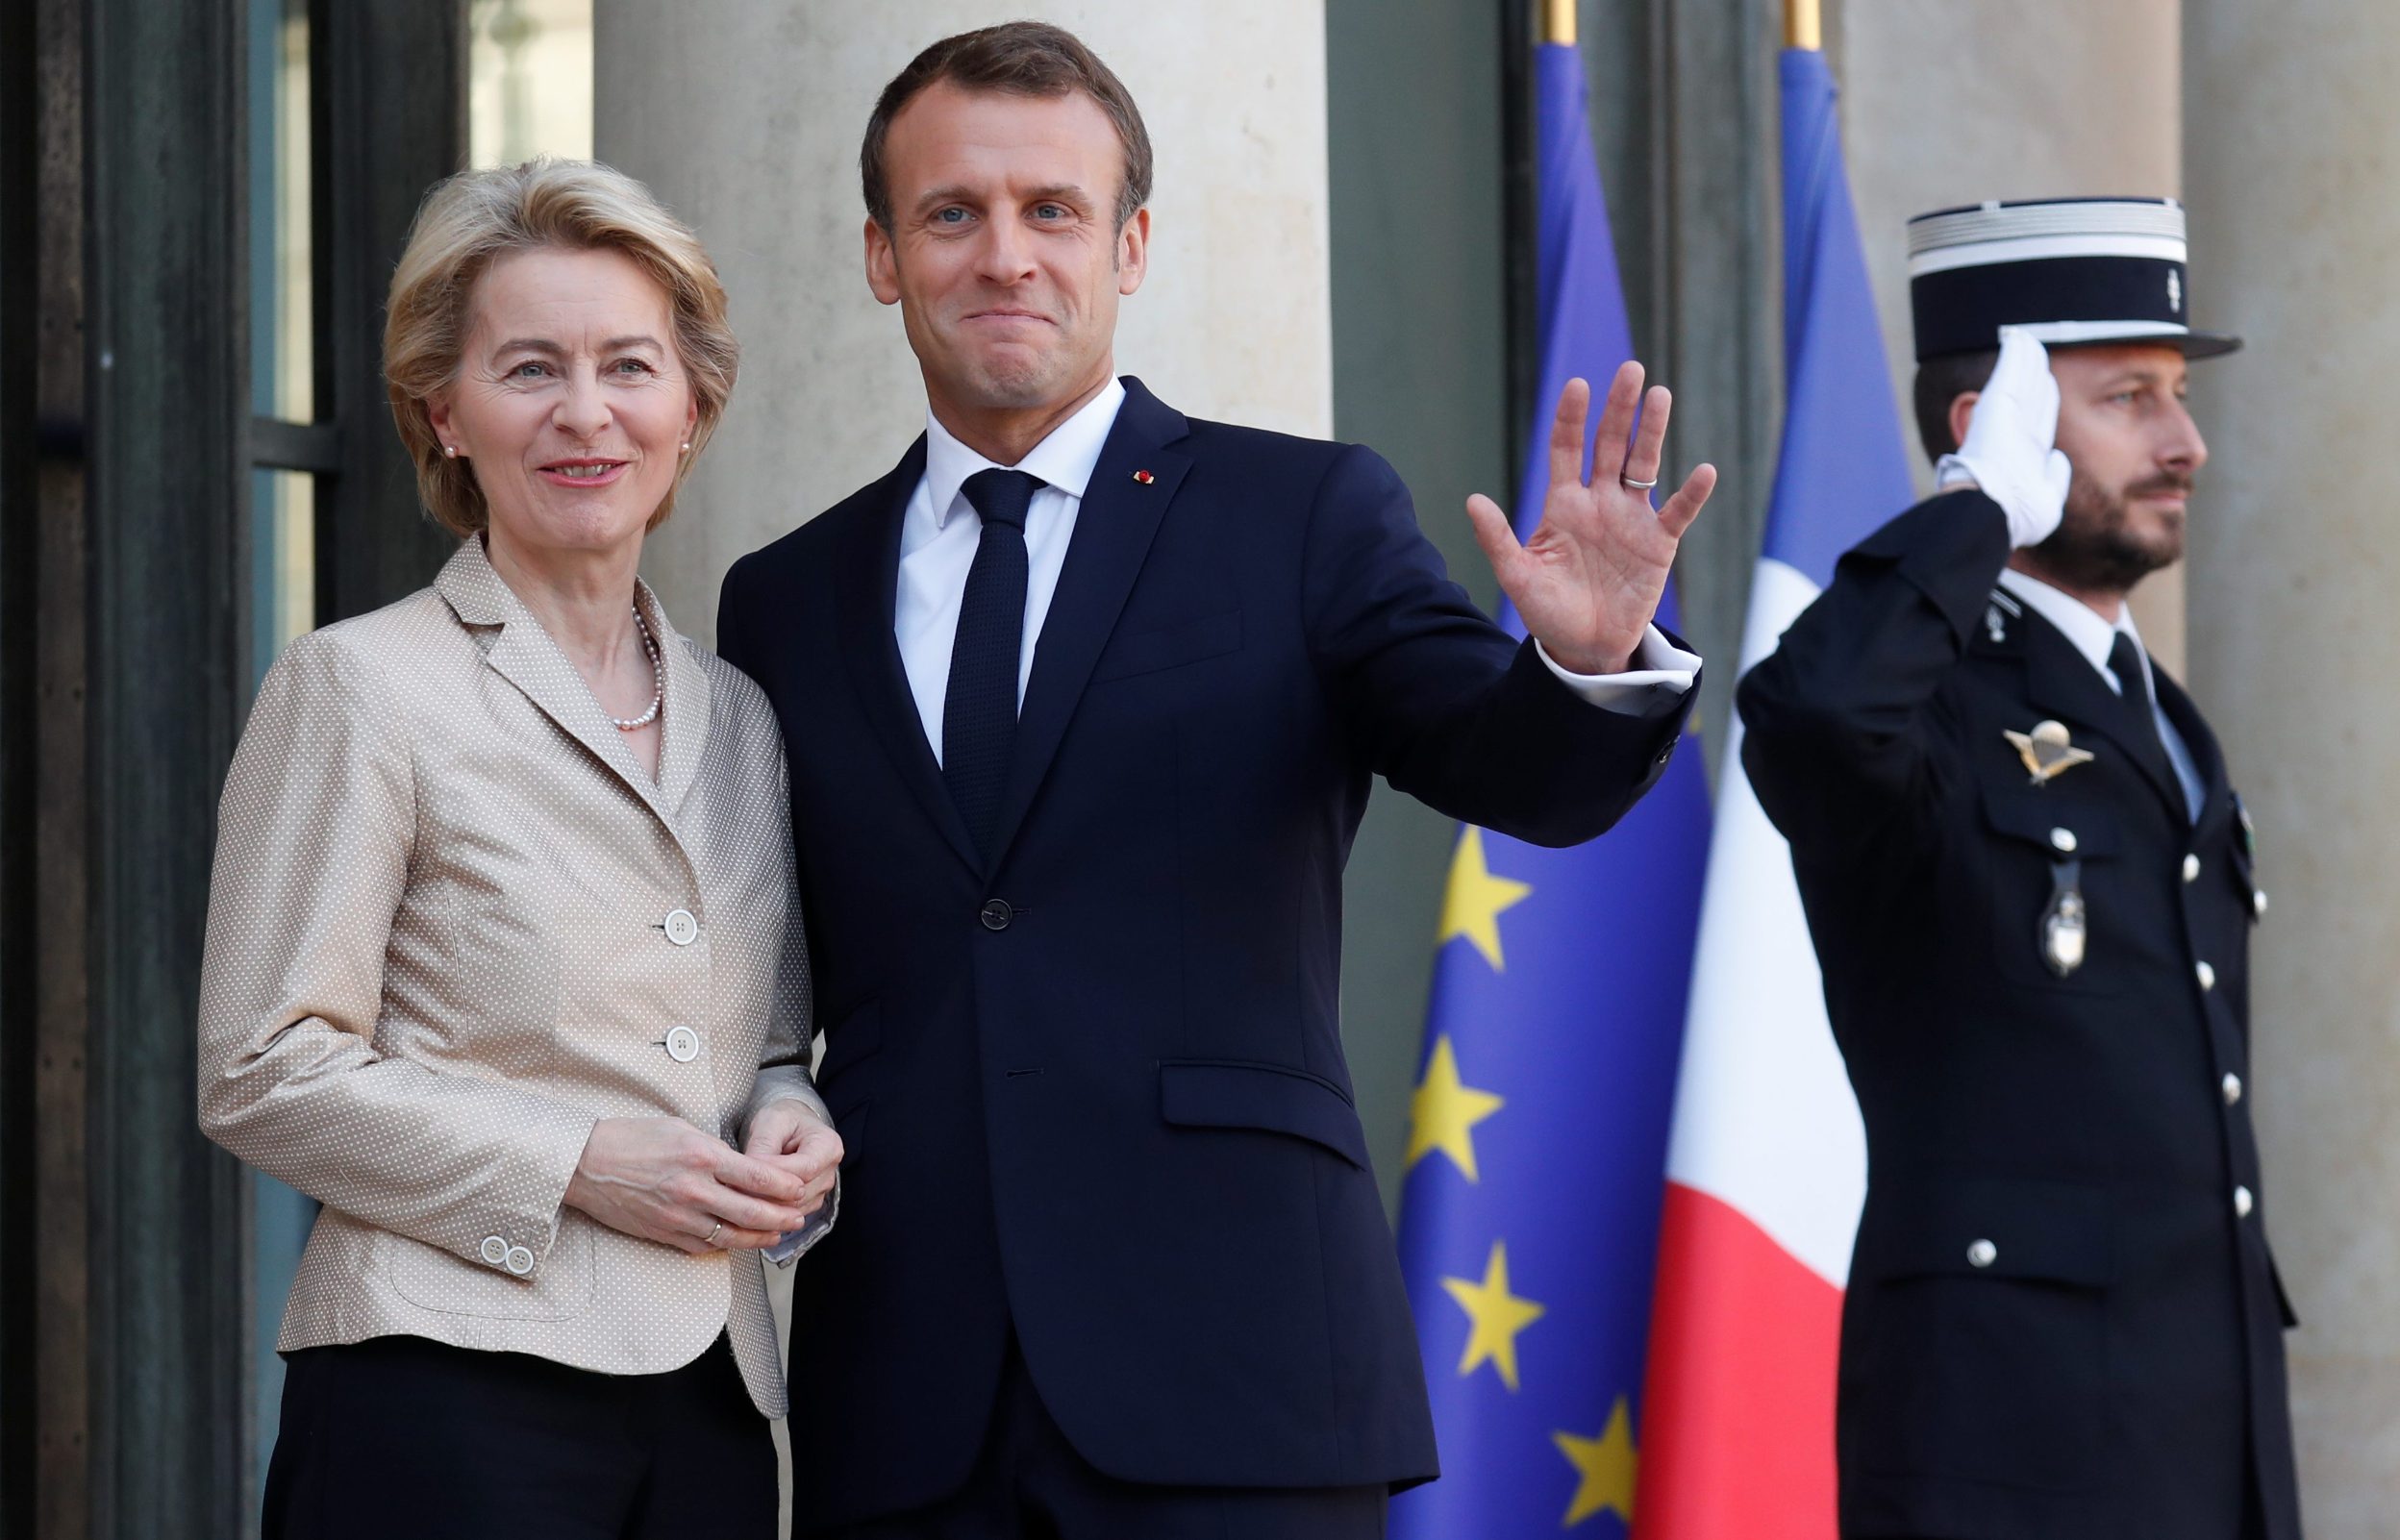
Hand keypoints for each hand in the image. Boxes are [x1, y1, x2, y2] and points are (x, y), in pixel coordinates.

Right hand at [564, 1116, 820, 1253]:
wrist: (586, 1164)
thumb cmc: (632, 1139)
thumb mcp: (681, 1129)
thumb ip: (715, 1149)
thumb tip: (742, 1166)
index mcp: (702, 1156)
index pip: (758, 1176)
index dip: (785, 1186)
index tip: (800, 1188)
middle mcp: (695, 1189)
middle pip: (753, 1211)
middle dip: (783, 1216)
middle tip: (799, 1216)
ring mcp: (680, 1216)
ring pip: (733, 1235)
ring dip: (761, 1236)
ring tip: (779, 1233)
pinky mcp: (666, 1233)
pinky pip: (705, 1246)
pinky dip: (728, 1245)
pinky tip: (742, 1241)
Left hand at [742, 1098, 843, 1218]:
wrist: (790, 1126)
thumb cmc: (782, 1120)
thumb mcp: (770, 1122)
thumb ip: (762, 1148)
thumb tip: (748, 1176)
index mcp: (828, 1145)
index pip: (805, 1169)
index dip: (775, 1175)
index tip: (745, 1172)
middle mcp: (830, 1171)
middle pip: (800, 1194)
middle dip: (766, 1194)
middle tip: (734, 1190)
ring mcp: (822, 1190)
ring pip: (793, 1210)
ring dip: (765, 1206)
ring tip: (738, 1197)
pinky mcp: (810, 1202)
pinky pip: (789, 1215)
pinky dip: (769, 1212)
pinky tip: (749, 1202)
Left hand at [1465, 362, 1715, 674]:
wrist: (1584, 646)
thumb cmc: (1548, 609)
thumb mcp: (1517, 575)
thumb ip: (1497, 538)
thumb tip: (1472, 500)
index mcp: (1564, 504)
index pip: (1567, 449)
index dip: (1571, 418)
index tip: (1577, 385)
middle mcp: (1599, 502)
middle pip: (1610, 444)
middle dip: (1619, 408)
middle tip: (1630, 369)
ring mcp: (1631, 519)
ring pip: (1643, 465)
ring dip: (1652, 432)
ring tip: (1659, 395)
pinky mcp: (1658, 544)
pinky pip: (1677, 513)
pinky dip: (1691, 494)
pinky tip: (1705, 471)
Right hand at [1936, 327, 2071, 546]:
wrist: (1992, 511)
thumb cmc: (2017, 514)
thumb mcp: (2048, 498)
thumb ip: (2056, 476)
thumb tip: (2059, 459)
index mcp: (2025, 453)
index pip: (2038, 418)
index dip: (2043, 399)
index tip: (2047, 384)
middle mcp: (2015, 430)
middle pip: (2031, 392)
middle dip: (2033, 372)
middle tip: (2034, 353)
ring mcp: (2006, 416)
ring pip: (2023, 377)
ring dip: (2026, 357)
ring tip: (2027, 337)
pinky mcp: (1998, 404)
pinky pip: (2011, 371)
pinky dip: (2015, 354)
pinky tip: (2019, 337)